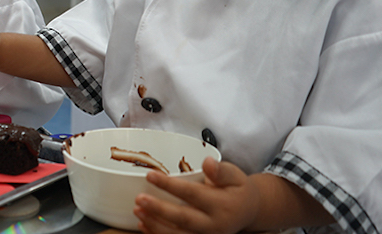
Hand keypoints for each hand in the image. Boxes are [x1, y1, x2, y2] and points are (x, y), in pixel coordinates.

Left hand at [134, 157, 258, 233]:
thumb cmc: (237, 189)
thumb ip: (221, 171)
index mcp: (222, 205)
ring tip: (138, 211)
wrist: (248, 211)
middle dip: (159, 210)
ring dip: (155, 225)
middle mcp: (214, 224)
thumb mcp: (235, 175)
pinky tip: (143, 224)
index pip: (192, 194)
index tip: (150, 175)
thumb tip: (208, 163)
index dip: (170, 185)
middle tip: (139, 199)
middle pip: (183, 219)